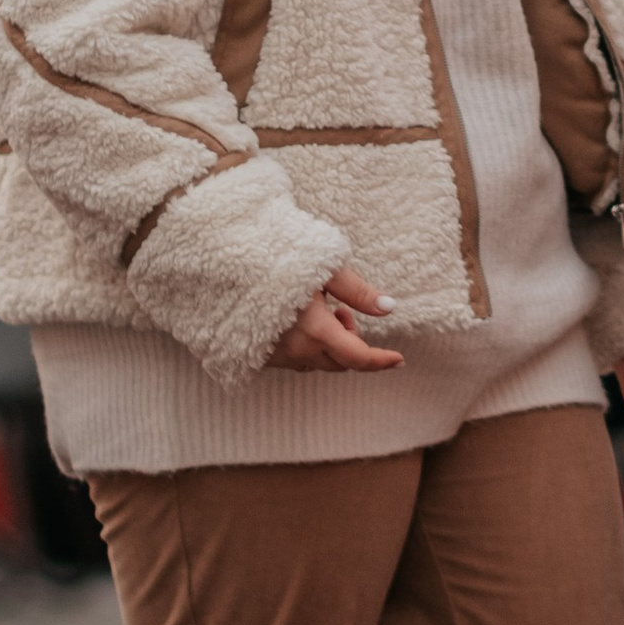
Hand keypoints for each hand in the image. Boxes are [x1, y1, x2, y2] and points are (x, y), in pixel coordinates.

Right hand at [267, 263, 403, 371]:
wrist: (225, 267)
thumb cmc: (277, 261)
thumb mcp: (324, 268)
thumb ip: (357, 292)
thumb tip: (389, 307)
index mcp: (316, 331)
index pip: (358, 358)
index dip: (382, 361)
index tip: (399, 359)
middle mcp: (296, 351)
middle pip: (340, 363)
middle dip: (352, 343)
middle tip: (342, 311)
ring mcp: (276, 357)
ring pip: (317, 363)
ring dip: (330, 345)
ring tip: (318, 311)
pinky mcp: (260, 356)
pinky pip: (295, 361)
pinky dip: (308, 347)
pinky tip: (298, 321)